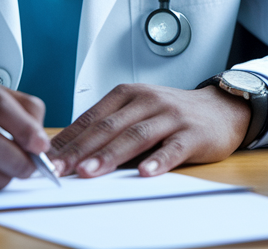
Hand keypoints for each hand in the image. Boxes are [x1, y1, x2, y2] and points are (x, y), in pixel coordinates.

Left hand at [49, 83, 249, 177]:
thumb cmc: (171, 113)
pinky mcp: (193, 134)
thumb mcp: (136, 111)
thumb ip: (107, 127)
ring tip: (90, 172)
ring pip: (136, 136)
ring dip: (110, 155)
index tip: (47, 159)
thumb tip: (68, 151)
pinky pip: (173, 148)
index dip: (68, 140)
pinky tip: (145, 172)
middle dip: (81, 150)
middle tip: (61, 169)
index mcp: (127, 94)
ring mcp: (170, 116)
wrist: (220, 108)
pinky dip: (158, 160)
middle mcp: (146, 101)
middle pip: (108, 127)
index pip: (91, 119)